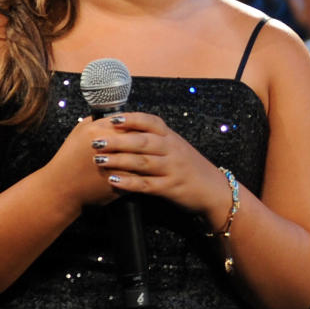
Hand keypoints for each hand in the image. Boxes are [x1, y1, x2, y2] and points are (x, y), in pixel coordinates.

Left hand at [52, 113, 231, 224]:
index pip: (150, 122)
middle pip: (142, 141)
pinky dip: (129, 183)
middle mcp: (172, 149)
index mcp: (171, 136)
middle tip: (95, 141)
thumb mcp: (175, 146)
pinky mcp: (170, 188)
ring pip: (142, 162)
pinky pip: (147, 184)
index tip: (110, 119)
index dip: (130, 119)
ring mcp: (172, 169)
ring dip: (119, 160)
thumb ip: (154, 138)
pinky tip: (113, 182)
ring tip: (99, 159)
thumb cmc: (188, 166)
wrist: (213, 189)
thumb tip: (122, 128)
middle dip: (117, 140)